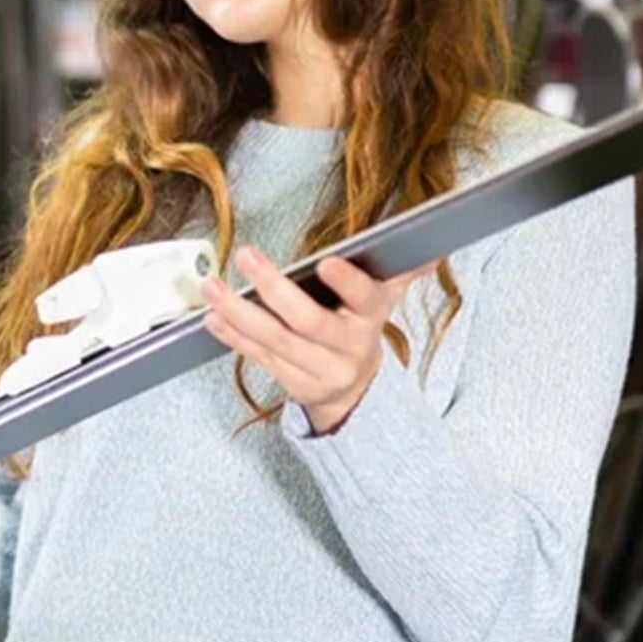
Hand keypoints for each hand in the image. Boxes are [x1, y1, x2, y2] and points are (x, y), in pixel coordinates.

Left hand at [202, 246, 436, 434]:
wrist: (354, 390)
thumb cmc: (357, 327)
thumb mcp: (381, 299)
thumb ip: (398, 272)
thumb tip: (430, 251)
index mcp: (372, 317)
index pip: (366, 298)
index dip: (348, 282)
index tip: (326, 262)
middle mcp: (349, 347)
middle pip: (309, 321)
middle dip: (275, 288)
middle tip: (247, 256)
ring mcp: (320, 370)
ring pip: (276, 341)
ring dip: (239, 312)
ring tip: (212, 286)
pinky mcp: (293, 383)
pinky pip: (259, 357)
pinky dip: (232, 336)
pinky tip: (213, 316)